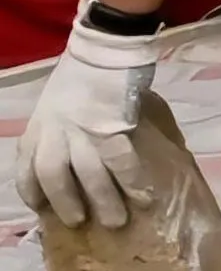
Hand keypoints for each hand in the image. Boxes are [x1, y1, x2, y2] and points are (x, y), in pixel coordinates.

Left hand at [18, 15, 155, 229]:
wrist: (105, 47)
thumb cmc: (83, 75)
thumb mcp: (55, 104)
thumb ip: (58, 131)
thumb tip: (73, 161)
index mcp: (38, 126)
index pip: (26, 169)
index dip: (34, 193)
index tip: (45, 211)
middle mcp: (55, 131)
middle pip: (55, 177)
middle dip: (68, 203)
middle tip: (81, 223)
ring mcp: (83, 130)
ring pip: (90, 175)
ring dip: (104, 201)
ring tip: (116, 221)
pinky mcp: (112, 126)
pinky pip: (121, 161)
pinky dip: (132, 182)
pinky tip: (143, 196)